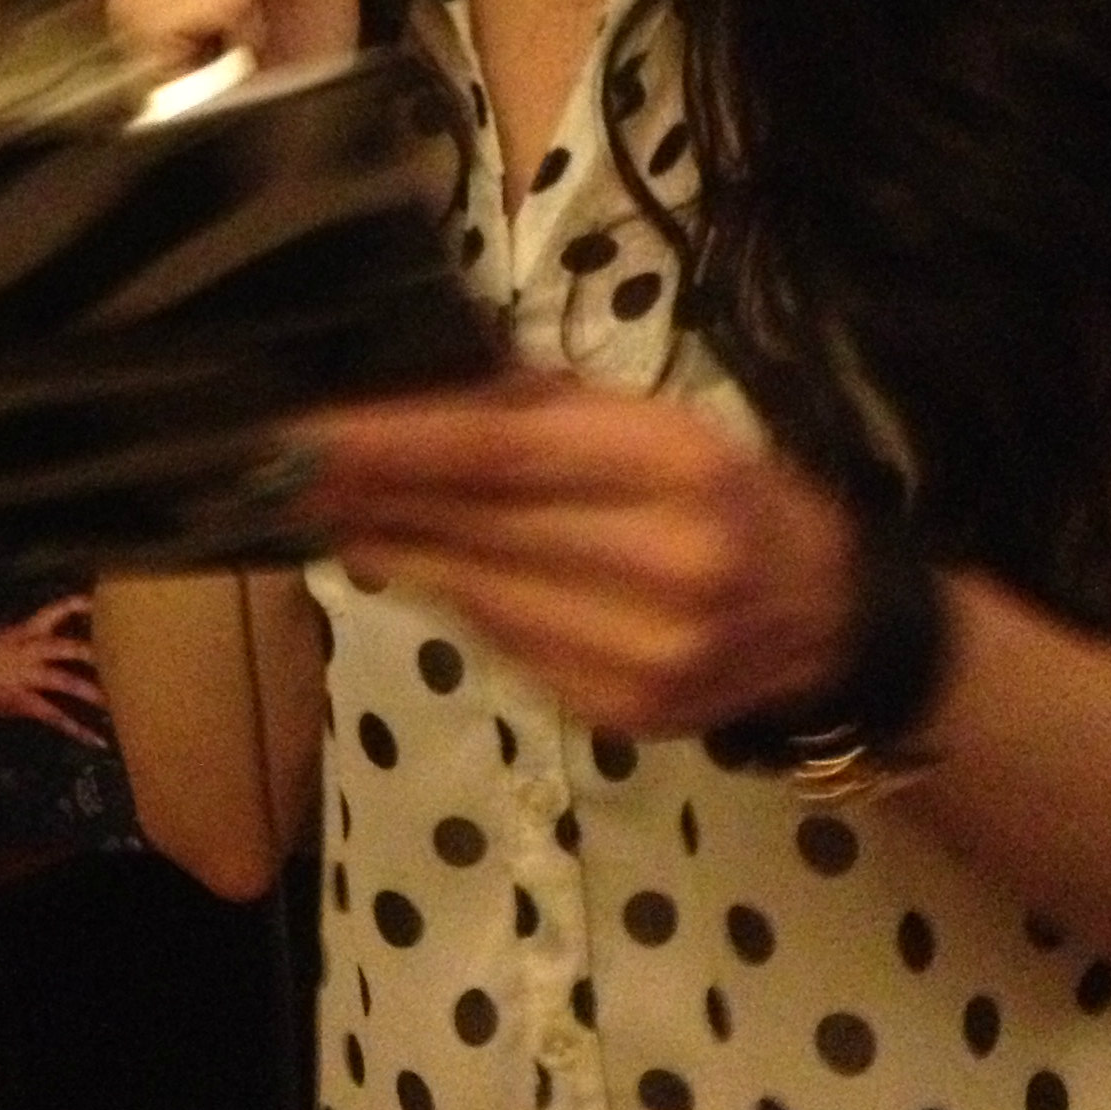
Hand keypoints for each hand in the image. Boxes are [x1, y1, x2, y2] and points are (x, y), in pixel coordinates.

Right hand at [0, 599, 108, 740]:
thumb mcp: (2, 637)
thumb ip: (20, 629)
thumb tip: (32, 619)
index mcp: (26, 632)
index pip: (54, 612)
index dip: (78, 606)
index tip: (102, 603)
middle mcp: (30, 650)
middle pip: (68, 646)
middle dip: (96, 653)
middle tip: (125, 660)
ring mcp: (28, 676)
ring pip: (66, 680)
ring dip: (93, 692)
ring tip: (118, 704)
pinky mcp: (24, 701)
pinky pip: (55, 716)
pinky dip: (78, 729)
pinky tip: (97, 740)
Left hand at [299, 377, 860, 735]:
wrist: (828, 623)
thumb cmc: (725, 494)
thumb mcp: (652, 424)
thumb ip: (534, 410)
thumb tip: (404, 395)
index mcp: (677, 469)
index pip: (503, 457)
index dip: (395, 448)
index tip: (306, 433)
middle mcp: (666, 568)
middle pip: (477, 531)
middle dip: (368, 499)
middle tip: (281, 468)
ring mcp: (642, 657)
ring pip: (473, 596)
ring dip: (390, 549)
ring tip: (322, 508)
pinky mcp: (616, 714)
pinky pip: (498, 646)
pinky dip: (443, 599)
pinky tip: (401, 560)